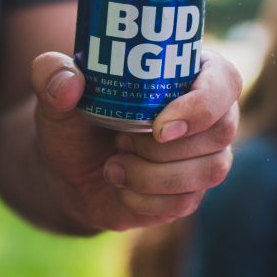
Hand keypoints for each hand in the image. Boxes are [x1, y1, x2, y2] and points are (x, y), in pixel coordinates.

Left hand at [28, 50, 240, 230]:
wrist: (67, 170)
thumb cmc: (73, 119)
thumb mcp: (54, 91)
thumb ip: (51, 74)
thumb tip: (70, 82)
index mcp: (188, 74)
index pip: (225, 80)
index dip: (203, 103)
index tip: (160, 125)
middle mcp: (207, 115)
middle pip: (223, 128)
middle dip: (167, 145)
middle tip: (121, 141)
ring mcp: (203, 157)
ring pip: (211, 169)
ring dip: (155, 174)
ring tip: (114, 164)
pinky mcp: (191, 192)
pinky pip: (185, 201)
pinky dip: (145, 198)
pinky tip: (119, 185)